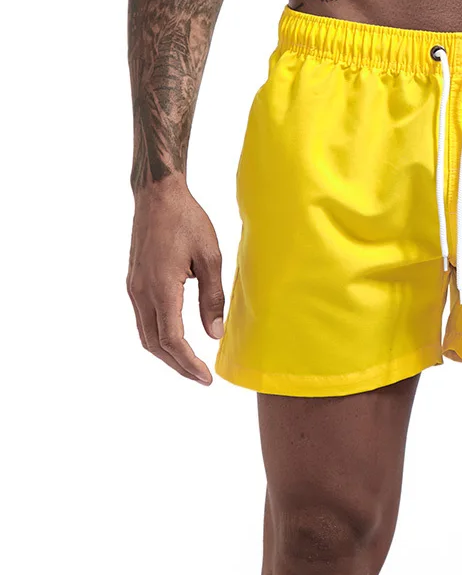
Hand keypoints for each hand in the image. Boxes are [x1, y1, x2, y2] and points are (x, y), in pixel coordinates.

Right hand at [126, 179, 225, 383]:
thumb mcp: (210, 257)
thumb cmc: (187, 221)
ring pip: (145, 335)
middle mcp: (141, 292)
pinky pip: (143, 320)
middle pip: (155, 345)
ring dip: (166, 354)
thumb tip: (214, 334)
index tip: (206, 378)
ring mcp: (134, 288)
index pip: (172, 339)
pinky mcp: (134, 282)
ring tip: (190, 364)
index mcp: (161, 288)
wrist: (158, 196)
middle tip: (200, 377)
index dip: (188, 363)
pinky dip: (158, 337)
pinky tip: (176, 339)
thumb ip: (212, 298)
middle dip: (177, 365)